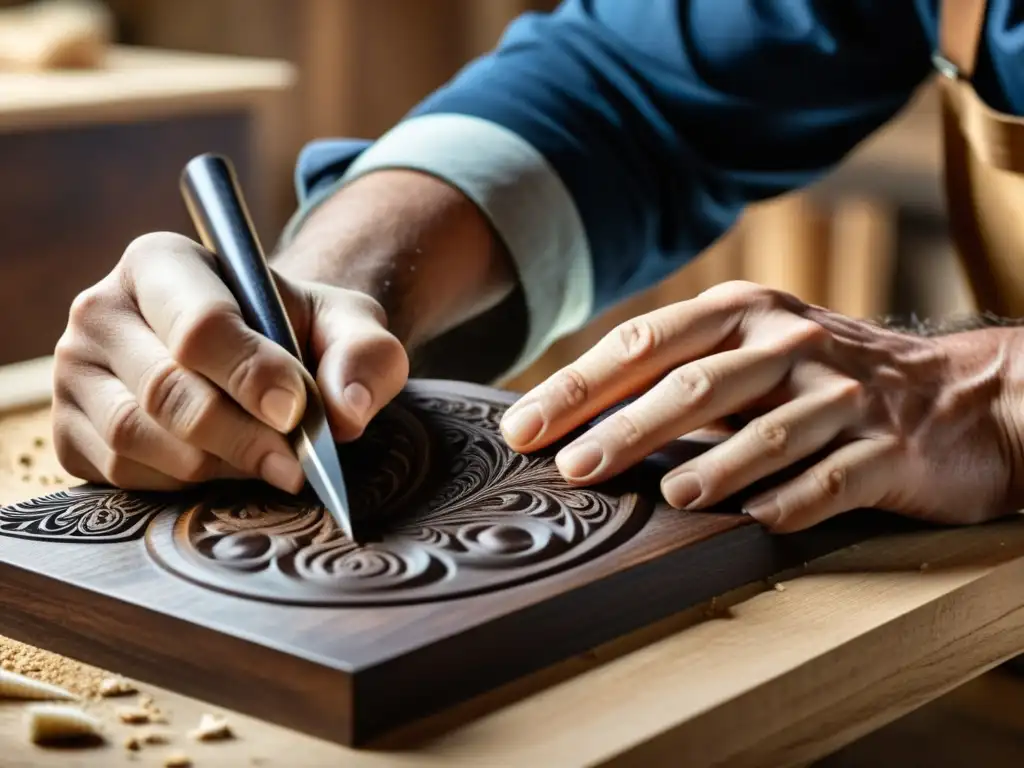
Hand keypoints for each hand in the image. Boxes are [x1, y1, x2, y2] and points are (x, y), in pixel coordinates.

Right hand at [52, 232, 407, 491]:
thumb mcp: (347, 324)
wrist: (254, 356)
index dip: (252, 376)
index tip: (297, 412)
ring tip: (264, 460)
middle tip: (295, 464)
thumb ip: (364, 354)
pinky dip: (177, 483)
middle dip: (241, 437)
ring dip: (213, 463)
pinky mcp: (67, 430)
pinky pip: (118, 474)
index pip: (199, 327)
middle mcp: (101, 310)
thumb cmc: (297, 332)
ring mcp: (73, 372)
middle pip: (165, 390)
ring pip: (136, 438)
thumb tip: (347, 413)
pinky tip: (219, 466)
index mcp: (161, 261)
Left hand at [500, 281, 1021, 530]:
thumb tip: (574, 420)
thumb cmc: (823, 377)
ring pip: (769, 433)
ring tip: (668, 497)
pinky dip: (796, 501)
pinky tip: (760, 522)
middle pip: (696, 385)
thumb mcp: (752, 353)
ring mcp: (843, 396)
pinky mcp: (890, 448)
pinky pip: (836, 479)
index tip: (524, 429)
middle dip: (626, 428)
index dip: (579, 387)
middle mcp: (789, 345)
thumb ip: (677, 374)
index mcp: (742, 313)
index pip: (644, 344)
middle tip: (573, 470)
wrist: (960, 394)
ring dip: (715, 467)